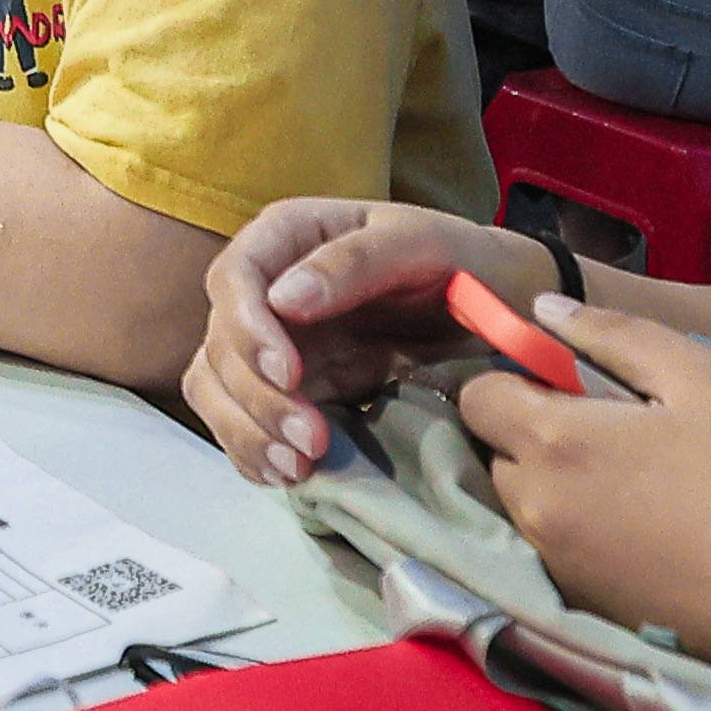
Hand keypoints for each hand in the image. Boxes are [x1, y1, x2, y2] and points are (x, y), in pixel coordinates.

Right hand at [187, 199, 565, 484]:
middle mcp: (266, 290)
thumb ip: (354, 262)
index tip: (286, 373)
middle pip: (221, 345)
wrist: (492, 309)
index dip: (247, 329)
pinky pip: (241, 423)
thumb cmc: (459, 261)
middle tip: (310, 439)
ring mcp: (270, 344)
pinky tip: (291, 474)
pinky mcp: (284, 392)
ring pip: (217, 389)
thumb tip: (283, 299)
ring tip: (299, 466)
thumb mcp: (420, 244)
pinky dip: (254, 452)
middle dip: (257, 399)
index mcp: (288, 237)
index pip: (234, 278)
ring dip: (248, 433)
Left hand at [457, 304, 710, 681]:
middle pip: (495, 451)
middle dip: (535, 429)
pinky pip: (556, 549)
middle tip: (618, 425)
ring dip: (559, 480)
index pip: (476, 395)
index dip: (516, 374)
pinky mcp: (585, 606)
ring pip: (525, 502)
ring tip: (641, 475)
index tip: (572, 376)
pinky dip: (582, 528)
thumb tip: (542, 310)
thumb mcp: (702, 377)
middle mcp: (534, 509)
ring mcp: (556, 566)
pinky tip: (648, 525)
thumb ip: (612, 334)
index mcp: (553, 443)